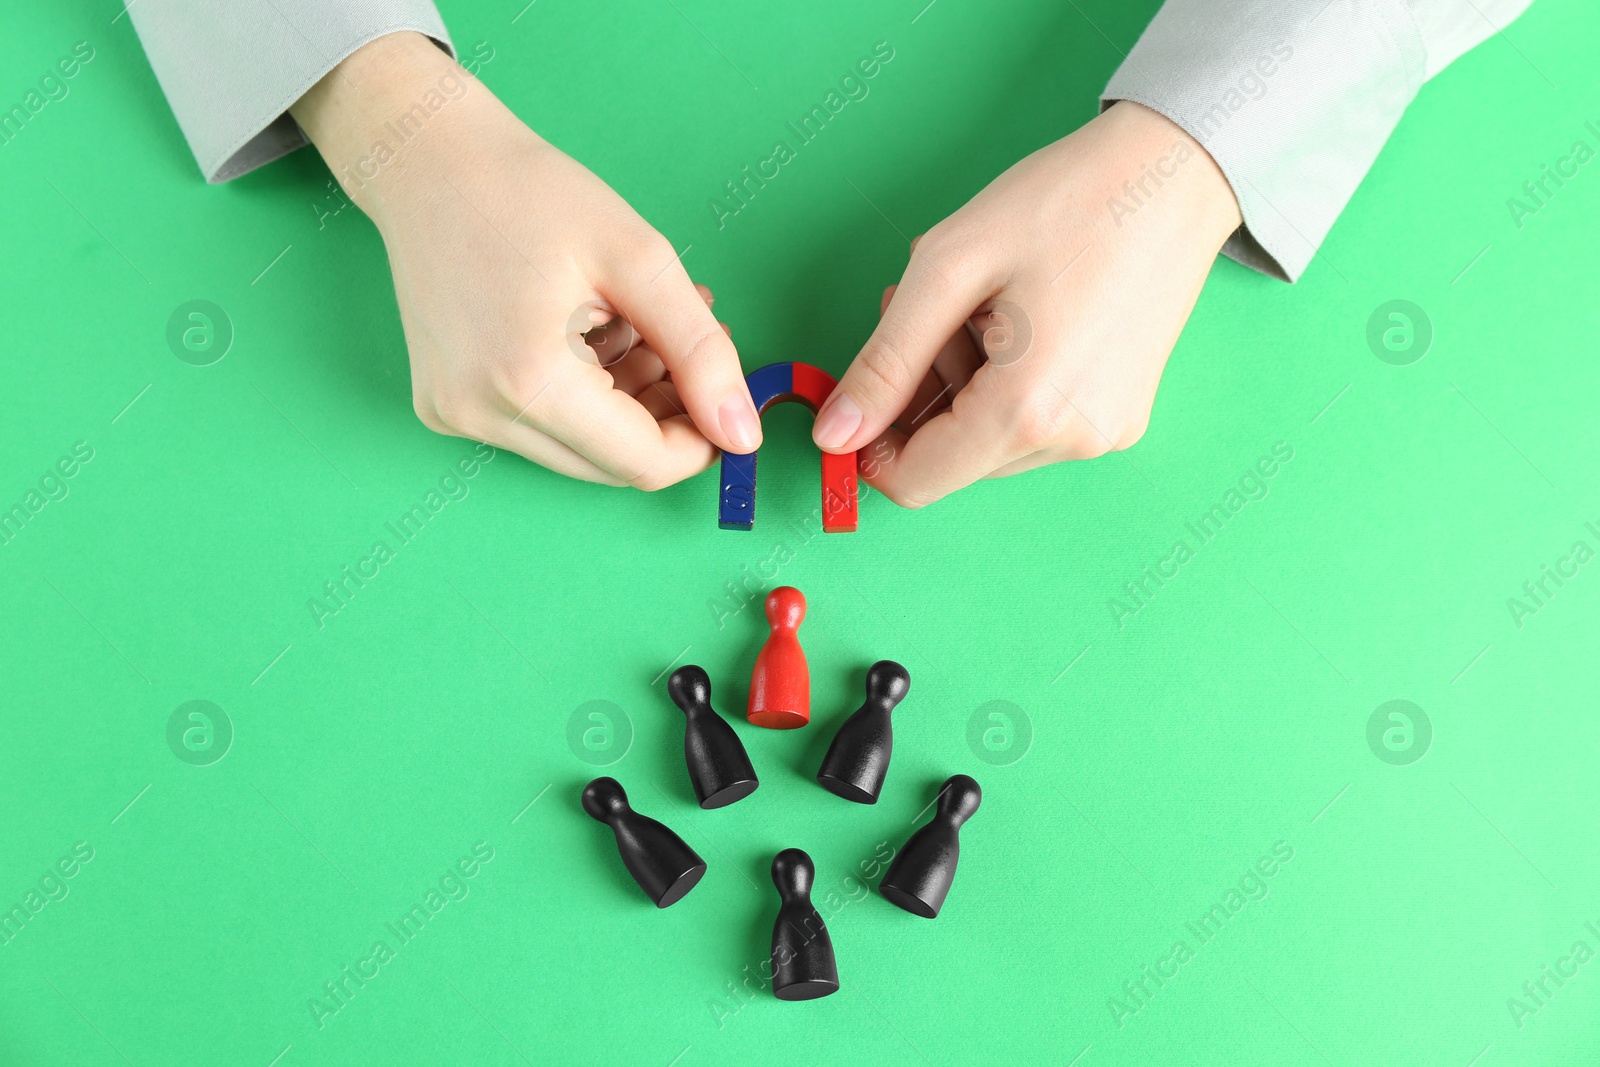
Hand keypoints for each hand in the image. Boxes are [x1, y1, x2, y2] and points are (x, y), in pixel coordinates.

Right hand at [291, 32, 760, 487]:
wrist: (427, 161)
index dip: (700, 442)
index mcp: (528, 382)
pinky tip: (596, 332)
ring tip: (642, 326)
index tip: (726, 400)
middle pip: (611, 464)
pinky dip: (583, 394)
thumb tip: (743, 432)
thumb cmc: (527, 193)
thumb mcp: (639, 261)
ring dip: (626, 403)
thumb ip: (701, 352)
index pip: (642, 465)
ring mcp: (457, 414)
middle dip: (664, 416)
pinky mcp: (447, 405)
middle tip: (689, 346)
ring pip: (578, 449)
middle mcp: (482, 414)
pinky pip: (539, 425)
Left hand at [812, 101, 1242, 506]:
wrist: (1175, 173)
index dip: (869, 444)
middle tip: (925, 308)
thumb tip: (833, 435)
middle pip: (951, 461)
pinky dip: (1004, 385)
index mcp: (1027, 408)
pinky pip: (1033, 425)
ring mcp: (1104, 433)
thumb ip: (885, 362)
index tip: (860, 387)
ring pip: (988, 444)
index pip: (915, 481)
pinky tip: (1015, 320)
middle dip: (920, 397)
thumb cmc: (1065, 203)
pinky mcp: (1121, 418)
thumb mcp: (948, 268)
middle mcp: (1073, 439)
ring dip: (961, 386)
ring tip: (977, 304)